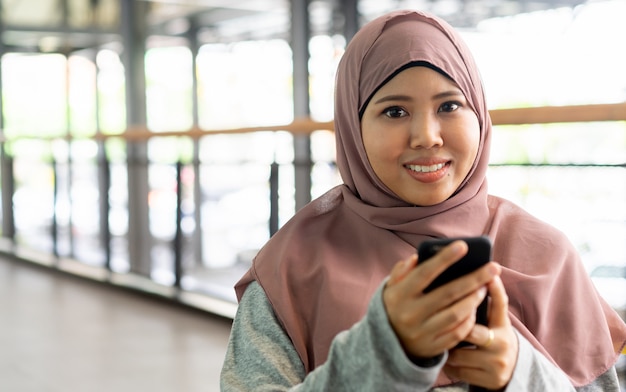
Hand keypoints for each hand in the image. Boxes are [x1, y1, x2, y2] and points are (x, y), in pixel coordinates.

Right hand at [383, 241, 498, 358]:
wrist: (388, 343)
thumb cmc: (396, 306)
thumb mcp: (391, 288)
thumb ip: (402, 272)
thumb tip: (416, 258)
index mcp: (399, 295)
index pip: (424, 273)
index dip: (444, 259)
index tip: (463, 246)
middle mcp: (410, 314)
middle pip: (448, 293)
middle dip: (474, 279)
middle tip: (493, 268)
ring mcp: (422, 332)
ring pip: (456, 314)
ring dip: (474, 300)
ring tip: (484, 288)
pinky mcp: (433, 347)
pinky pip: (458, 333)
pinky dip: (469, 320)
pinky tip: (475, 309)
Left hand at [443, 275, 518, 389]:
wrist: (510, 371)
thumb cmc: (492, 338)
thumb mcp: (494, 321)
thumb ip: (485, 303)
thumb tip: (474, 277)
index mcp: (502, 326)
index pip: (500, 305)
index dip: (495, 290)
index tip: (489, 276)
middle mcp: (502, 344)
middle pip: (470, 331)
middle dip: (452, 326)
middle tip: (437, 318)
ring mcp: (496, 364)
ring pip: (458, 353)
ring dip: (444, 346)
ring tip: (436, 338)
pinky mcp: (489, 380)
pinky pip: (457, 370)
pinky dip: (447, 363)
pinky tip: (443, 356)